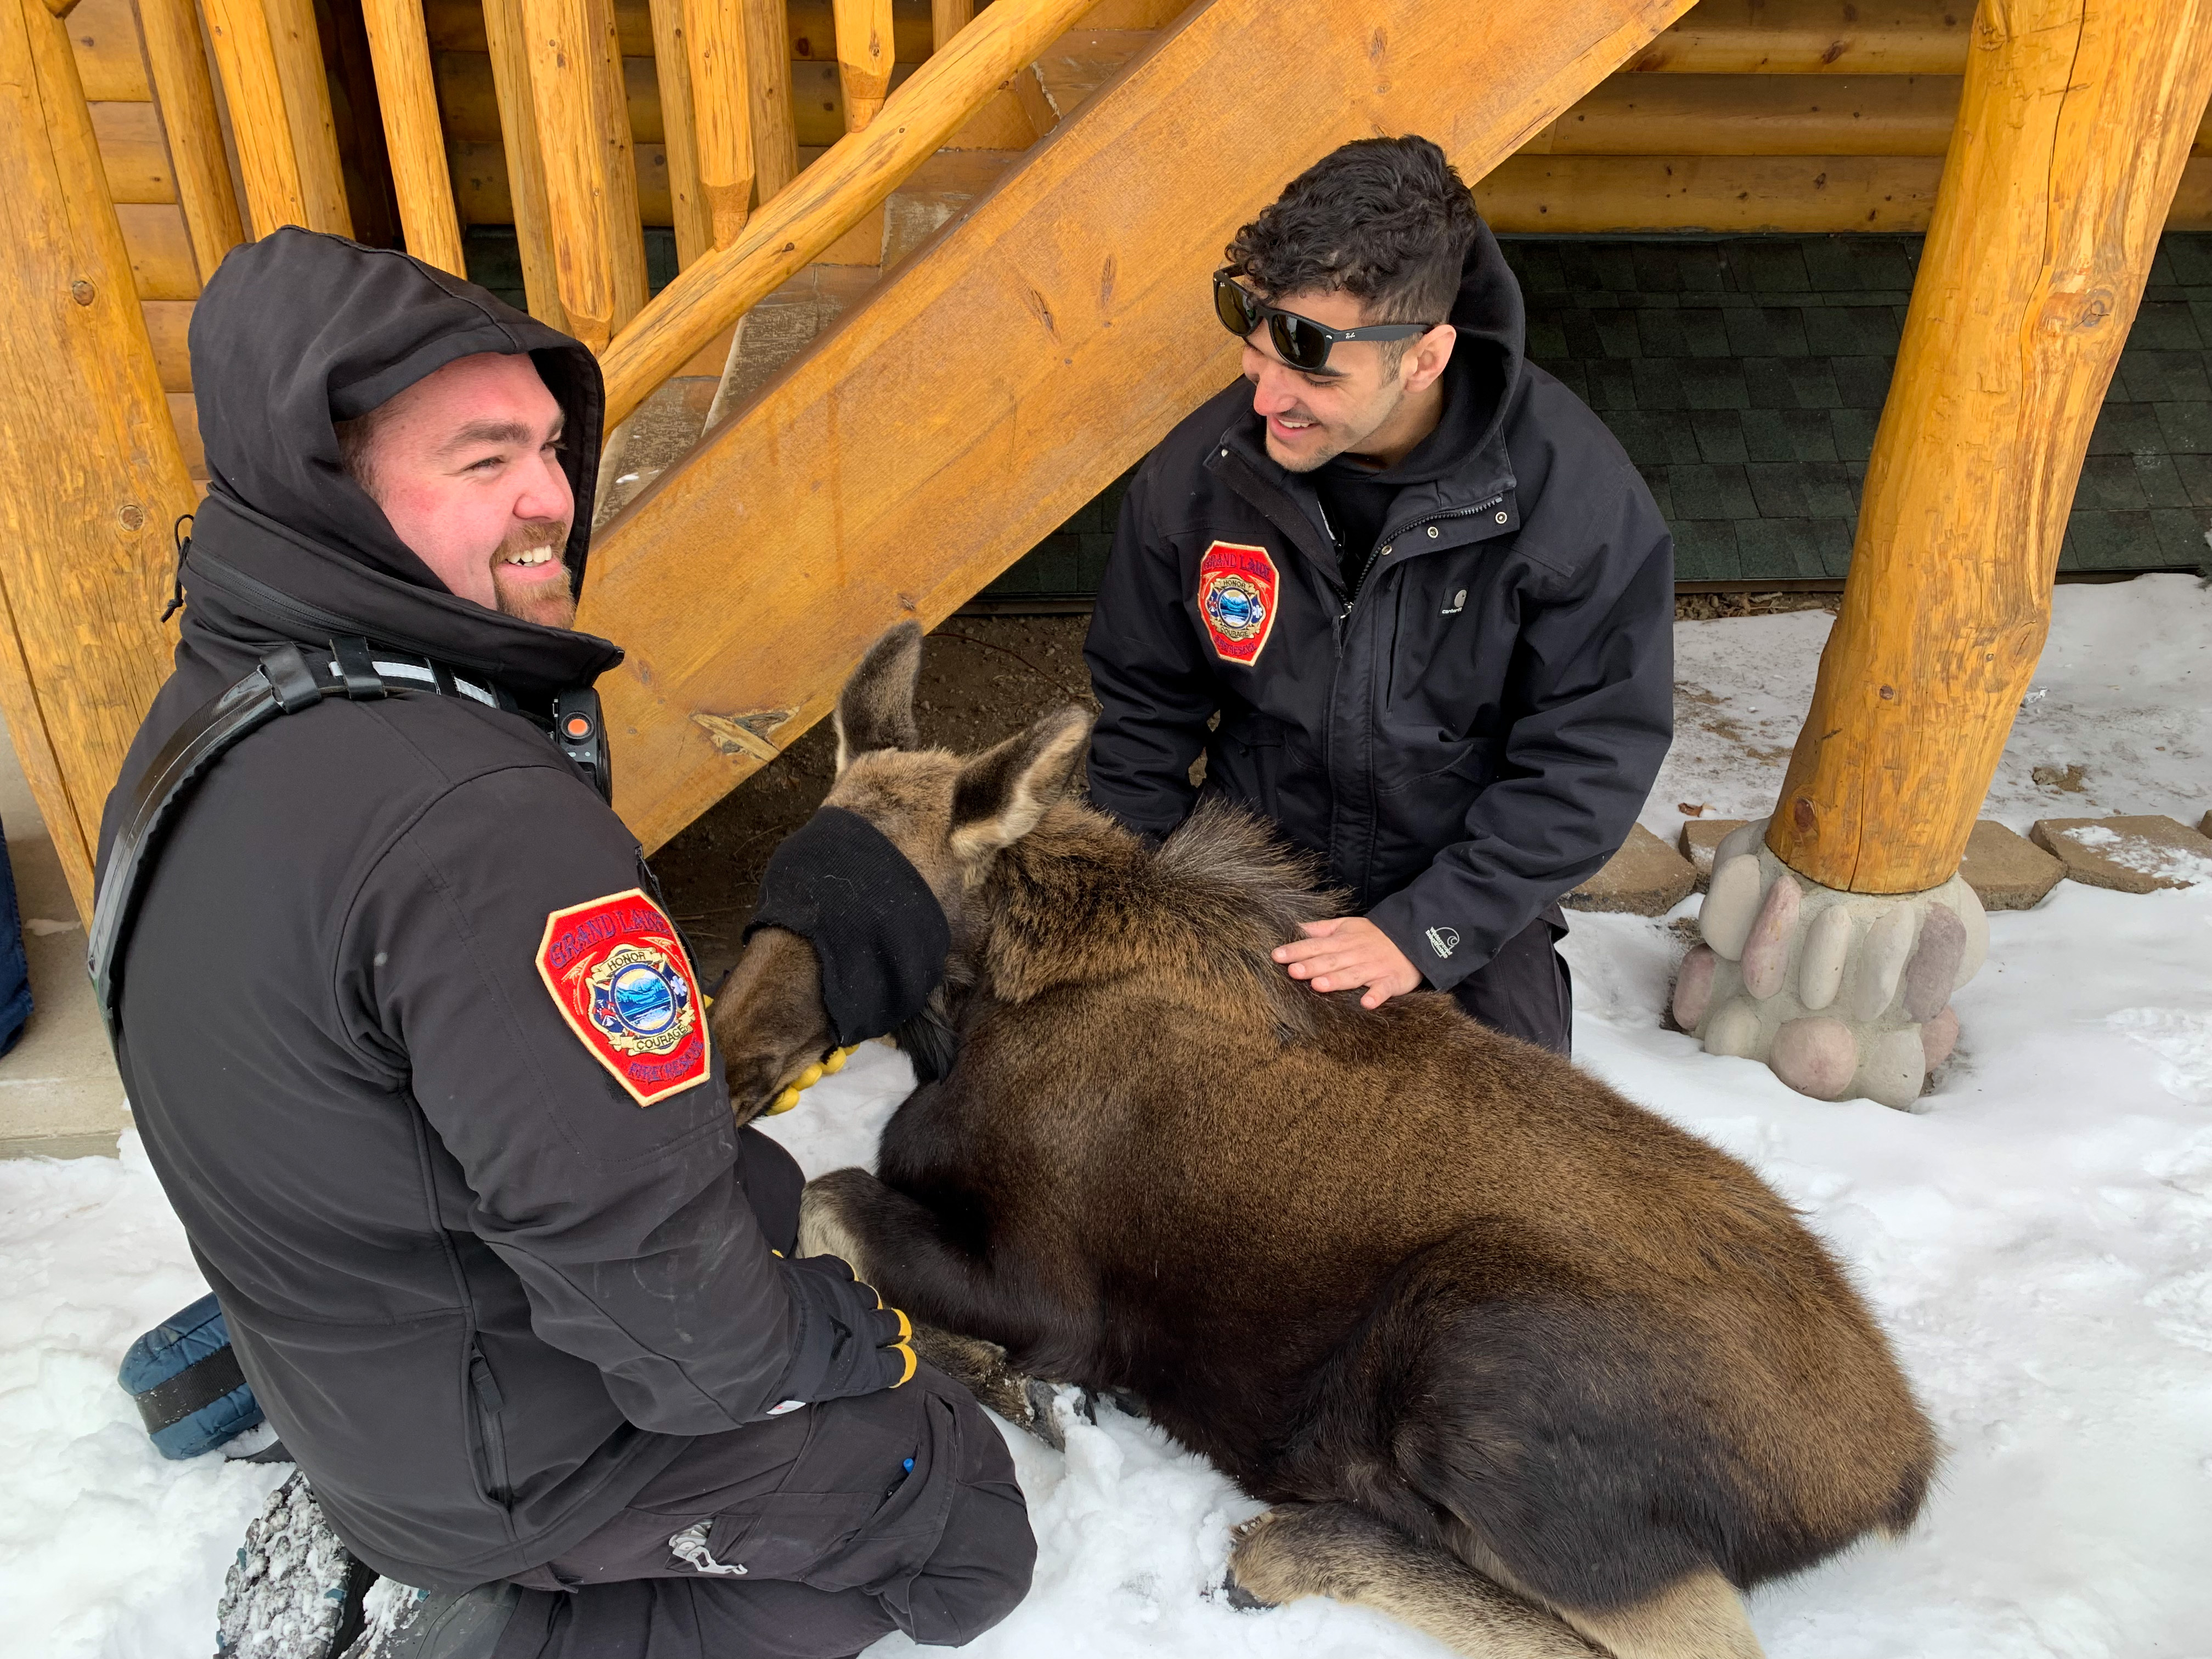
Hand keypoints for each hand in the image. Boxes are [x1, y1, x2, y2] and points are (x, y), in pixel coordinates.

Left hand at [1271, 916, 1422, 1009]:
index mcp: (1343, 941)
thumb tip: (1294, 928)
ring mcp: (1374, 968)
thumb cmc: (1373, 935)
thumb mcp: (1346, 925)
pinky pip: (1383, 990)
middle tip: (1292, 972)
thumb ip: (1321, 929)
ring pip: (1353, 975)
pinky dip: (1376, 996)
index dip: (1297, 950)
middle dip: (1312, 966)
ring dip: (1336, 980)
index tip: (1276, 955)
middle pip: (1331, 961)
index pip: (1315, 945)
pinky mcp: (1391, 981)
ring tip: (1318, 986)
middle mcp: (1356, 954)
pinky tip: (1366, 1003)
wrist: (1413, 938)